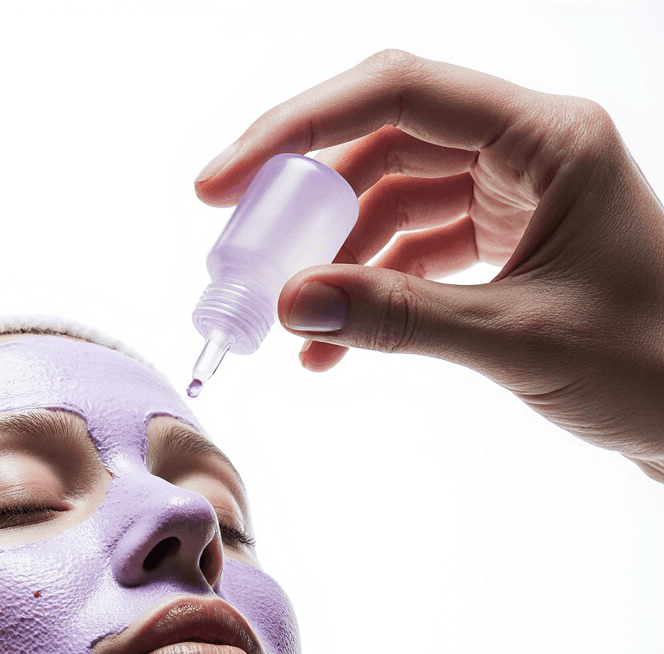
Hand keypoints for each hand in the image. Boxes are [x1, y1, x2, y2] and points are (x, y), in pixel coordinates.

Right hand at [194, 50, 663, 480]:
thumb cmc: (647, 365)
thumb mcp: (515, 338)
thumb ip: (399, 318)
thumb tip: (292, 304)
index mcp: (547, 139)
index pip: (400, 96)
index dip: (299, 129)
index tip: (225, 182)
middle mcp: (525, 150)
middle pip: (382, 142)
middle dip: (303, 197)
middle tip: (237, 247)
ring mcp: (509, 195)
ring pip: (388, 200)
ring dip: (330, 256)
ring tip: (284, 317)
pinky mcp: (498, 240)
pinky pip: (410, 251)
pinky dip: (366, 291)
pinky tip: (330, 343)